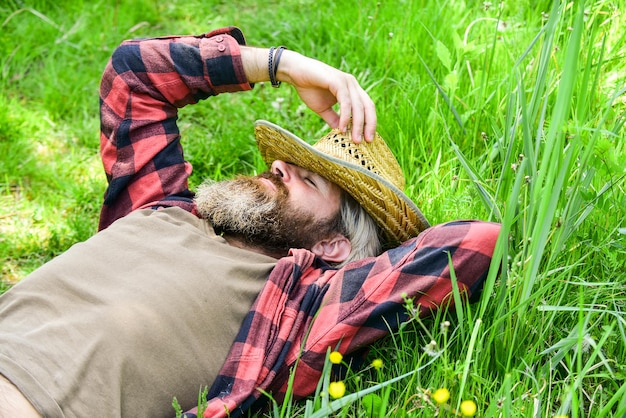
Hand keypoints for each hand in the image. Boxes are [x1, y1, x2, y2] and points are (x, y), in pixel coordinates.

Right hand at [240, 46, 375, 142]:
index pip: (367, 108)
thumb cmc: (309, 88)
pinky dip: (346, 116)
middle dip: (369, 125)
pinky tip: (343, 128)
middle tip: (367, 142)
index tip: (368, 140)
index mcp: (352, 90)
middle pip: (368, 106)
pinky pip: (345, 101)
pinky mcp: (337, 81)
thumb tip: (341, 132)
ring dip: (358, 124)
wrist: (295, 72)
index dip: (369, 123)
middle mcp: (352, 85)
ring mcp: (346, 82)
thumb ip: (333, 119)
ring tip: (355, 139)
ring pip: (358, 105)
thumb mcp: (323, 108)